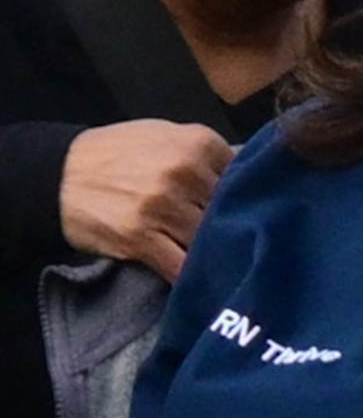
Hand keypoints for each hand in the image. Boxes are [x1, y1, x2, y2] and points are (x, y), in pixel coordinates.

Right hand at [59, 121, 234, 282]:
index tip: (244, 211)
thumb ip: (205, 152)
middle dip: (228, 227)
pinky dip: (188, 277)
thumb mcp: (165, 135)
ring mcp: (164, 207)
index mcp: (197, 142)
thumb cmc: (118, 153)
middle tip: (233, 242)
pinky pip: (179, 267)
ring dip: (210, 255)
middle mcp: (185, 172)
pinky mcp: (141, 239)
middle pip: (227, 211)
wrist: (61, 174)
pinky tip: (195, 281)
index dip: (243, 197)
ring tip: (215, 263)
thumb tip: (246, 172)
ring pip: (207, 241)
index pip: (243, 178)